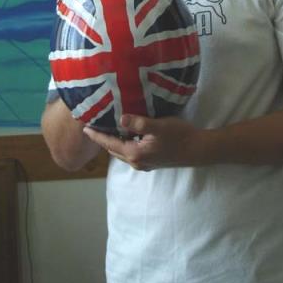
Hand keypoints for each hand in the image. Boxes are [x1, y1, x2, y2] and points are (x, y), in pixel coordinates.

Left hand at [83, 114, 204, 171]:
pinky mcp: (152, 161)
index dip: (97, 136)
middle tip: (94, 125)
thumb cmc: (179, 136)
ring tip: (107, 128)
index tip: (84, 128)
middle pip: (113, 150)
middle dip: (103, 139)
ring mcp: (145, 163)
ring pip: (122, 152)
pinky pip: (131, 152)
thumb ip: (138, 123)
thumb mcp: (158, 126)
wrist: (198, 149)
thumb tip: (120, 119)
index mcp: (135, 154)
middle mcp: (137, 162)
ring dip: (114, 142)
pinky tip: (127, 134)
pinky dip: (124, 144)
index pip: (109, 144)